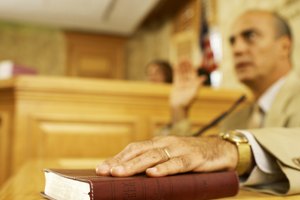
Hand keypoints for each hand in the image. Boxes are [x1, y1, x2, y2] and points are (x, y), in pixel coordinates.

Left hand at [96, 135, 237, 176]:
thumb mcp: (173, 159)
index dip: (118, 157)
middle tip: (104, 172)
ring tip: (120, 173)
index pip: (134, 149)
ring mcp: (180, 150)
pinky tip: (152, 174)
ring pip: (154, 156)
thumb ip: (158, 165)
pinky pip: (177, 164)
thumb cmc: (193, 156)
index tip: (102, 168)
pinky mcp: (194, 158)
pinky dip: (164, 169)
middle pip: (140, 151)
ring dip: (135, 165)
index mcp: (159, 144)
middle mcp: (166, 144)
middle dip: (121, 162)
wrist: (222, 150)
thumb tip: (139, 180)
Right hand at [170, 59, 205, 122]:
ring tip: (179, 59)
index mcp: (193, 83)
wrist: (178, 107)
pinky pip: (176, 77)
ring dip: (181, 66)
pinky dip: (176, 71)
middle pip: (187, 71)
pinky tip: (175, 65)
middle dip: (185, 64)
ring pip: (182, 73)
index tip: (188, 59)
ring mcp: (182, 84)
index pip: (192, 72)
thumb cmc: (187, 101)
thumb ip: (197, 84)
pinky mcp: (176, 85)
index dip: (190, 65)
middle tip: (183, 57)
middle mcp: (188, 83)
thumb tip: (204, 77)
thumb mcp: (193, 92)